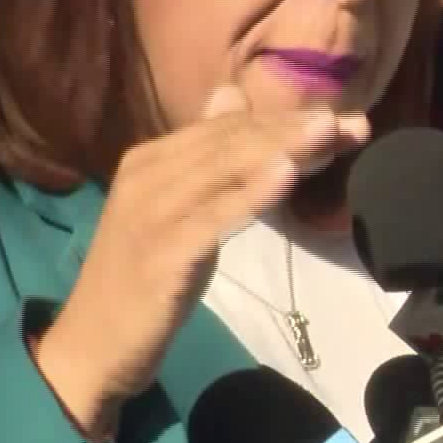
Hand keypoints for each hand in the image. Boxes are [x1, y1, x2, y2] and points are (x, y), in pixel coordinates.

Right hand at [36, 84, 368, 438]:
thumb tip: (232, 95)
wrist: (92, 347)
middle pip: (229, 142)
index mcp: (149, 159)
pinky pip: (214, 217)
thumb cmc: (142, 279)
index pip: (225, 128)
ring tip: (329, 134)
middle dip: (292, 131)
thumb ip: (204, 156)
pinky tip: (288, 177)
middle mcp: (147, 176)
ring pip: (224, 171)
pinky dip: (252, 194)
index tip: (342, 120)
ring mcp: (151, 215)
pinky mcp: (162, 255)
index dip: (283, 120)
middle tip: (350, 123)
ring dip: (281, 149)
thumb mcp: (176, 208)